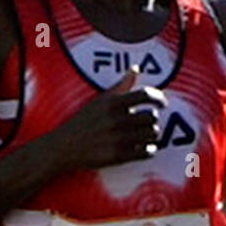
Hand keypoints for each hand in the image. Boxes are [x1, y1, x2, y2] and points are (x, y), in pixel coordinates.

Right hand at [48, 67, 166, 171]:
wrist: (64, 147)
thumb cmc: (84, 121)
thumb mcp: (99, 101)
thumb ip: (121, 85)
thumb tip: (136, 68)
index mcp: (111, 103)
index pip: (146, 95)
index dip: (159, 98)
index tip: (162, 103)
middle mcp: (115, 120)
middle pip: (152, 117)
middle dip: (152, 120)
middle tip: (146, 122)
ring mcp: (117, 139)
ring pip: (152, 134)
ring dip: (152, 135)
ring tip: (145, 135)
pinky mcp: (118, 156)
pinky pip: (146, 152)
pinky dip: (149, 150)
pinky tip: (143, 147)